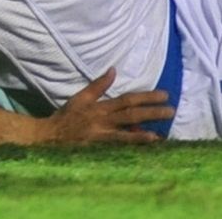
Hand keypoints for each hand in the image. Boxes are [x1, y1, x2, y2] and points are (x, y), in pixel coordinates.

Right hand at [37, 68, 171, 145]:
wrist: (50, 136)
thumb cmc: (67, 116)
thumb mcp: (81, 97)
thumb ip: (98, 85)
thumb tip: (113, 70)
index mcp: (100, 107)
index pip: (127, 100)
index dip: (146, 97)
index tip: (164, 95)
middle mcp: (103, 121)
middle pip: (131, 115)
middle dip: (151, 112)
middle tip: (171, 110)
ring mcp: (101, 137)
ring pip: (125, 134)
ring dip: (143, 135)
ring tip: (160, 135)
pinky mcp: (98, 149)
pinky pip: (117, 149)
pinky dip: (130, 149)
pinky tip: (142, 151)